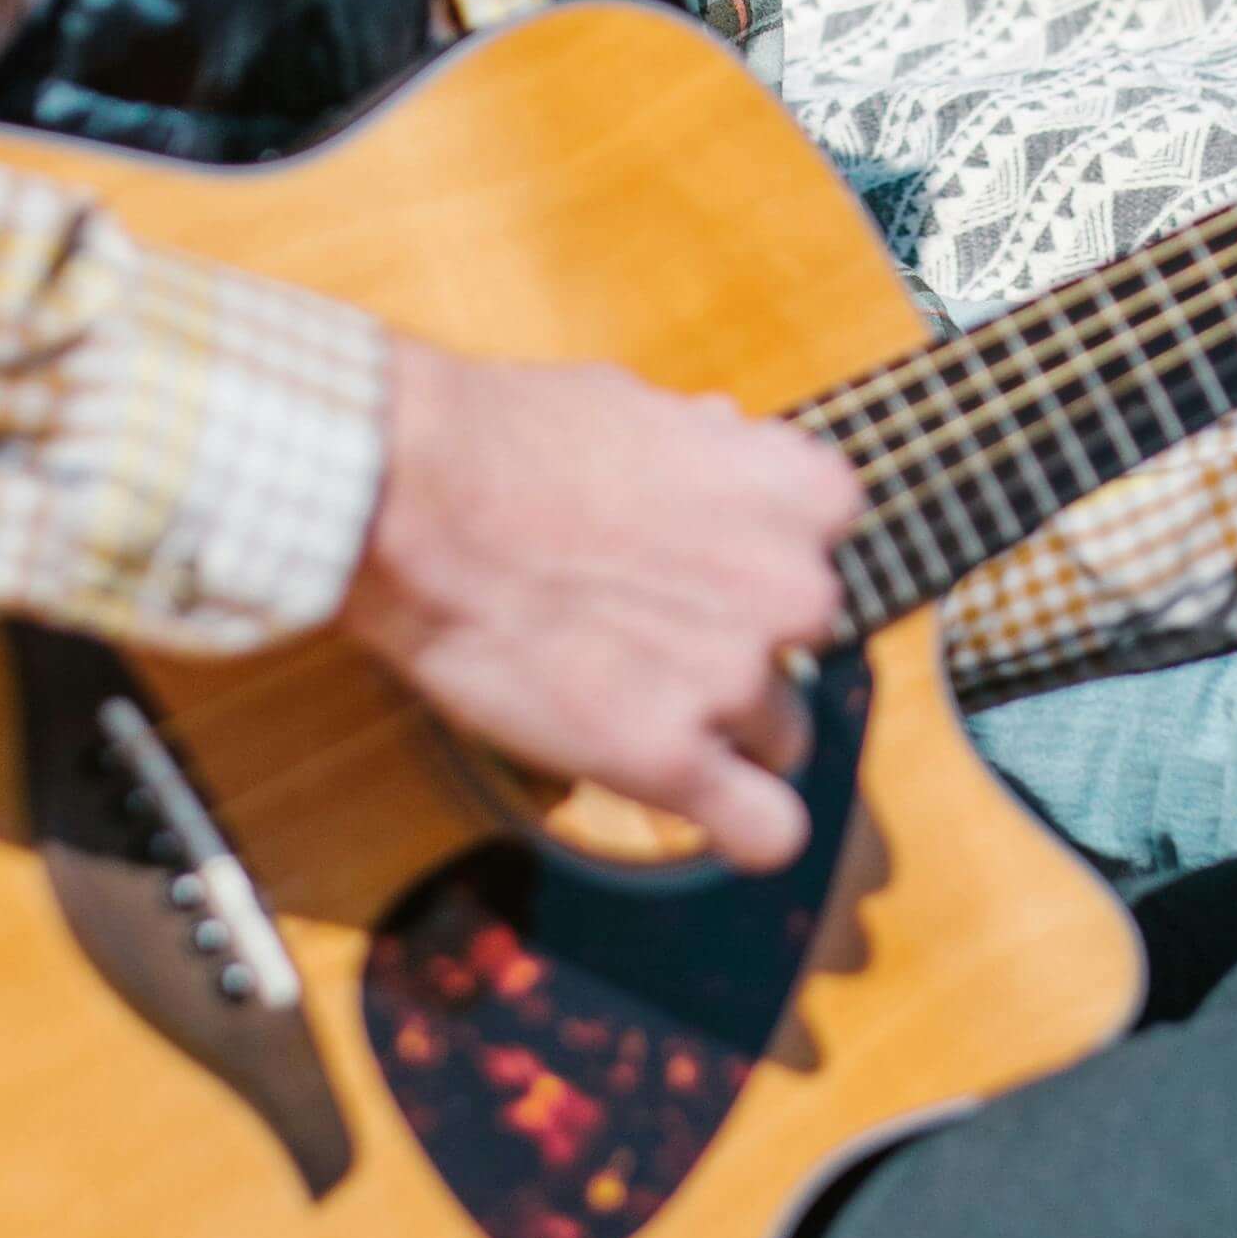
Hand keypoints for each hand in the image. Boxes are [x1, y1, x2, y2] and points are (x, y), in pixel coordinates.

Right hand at [341, 346, 860, 872]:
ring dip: (717, 728)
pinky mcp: (671, 758)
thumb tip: (729, 440)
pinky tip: (698, 802)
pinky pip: (766, 831)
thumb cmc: (506, 438)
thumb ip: (708, 448)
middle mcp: (793, 587)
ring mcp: (735, 680)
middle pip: (800, 649)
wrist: (412, 494)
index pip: (824, 548)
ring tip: (625, 694)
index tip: (698, 562)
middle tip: (645, 630)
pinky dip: (740, 826)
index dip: (755, 558)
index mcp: (802, 493)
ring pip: (779, 739)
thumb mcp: (640, 406)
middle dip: (736, 646)